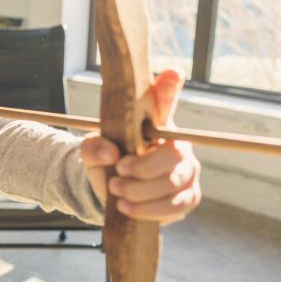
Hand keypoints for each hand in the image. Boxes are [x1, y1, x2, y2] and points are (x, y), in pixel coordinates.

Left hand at [80, 69, 200, 225]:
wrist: (111, 190)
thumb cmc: (107, 160)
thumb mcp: (92, 150)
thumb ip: (94, 146)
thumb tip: (111, 153)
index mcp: (157, 124)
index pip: (166, 100)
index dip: (169, 88)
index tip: (172, 72)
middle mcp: (179, 145)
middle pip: (173, 155)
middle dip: (143, 168)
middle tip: (117, 171)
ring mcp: (187, 172)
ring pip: (173, 184)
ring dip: (140, 190)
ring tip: (116, 189)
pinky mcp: (187, 198)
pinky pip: (176, 206)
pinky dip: (148, 209)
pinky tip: (126, 207)